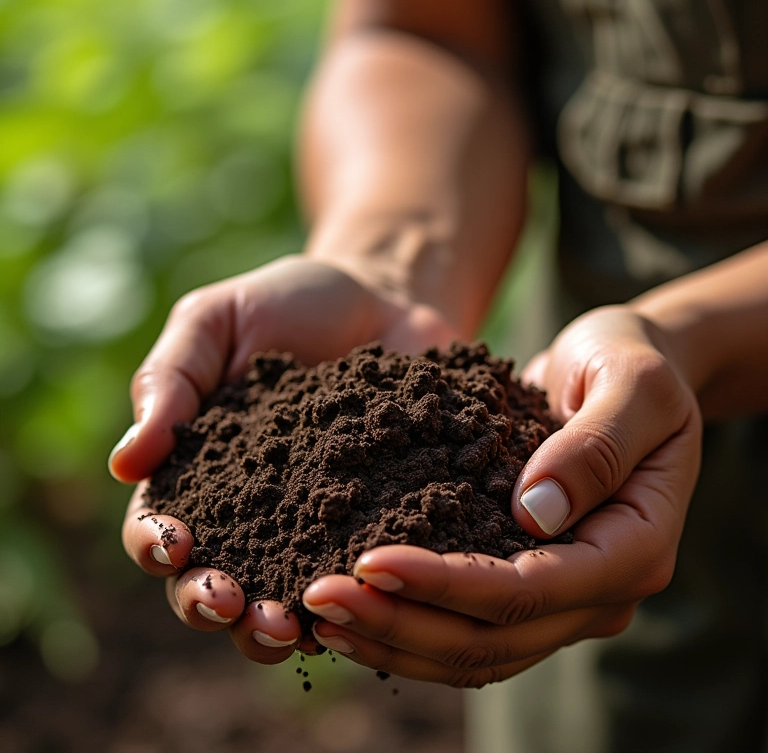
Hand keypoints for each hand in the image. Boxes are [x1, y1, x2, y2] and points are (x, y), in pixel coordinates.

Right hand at [114, 253, 457, 660]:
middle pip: (214, 580)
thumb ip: (171, 381)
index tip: (176, 544)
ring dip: (273, 626)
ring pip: (281, 598)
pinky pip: (359, 574)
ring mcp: (317, 524)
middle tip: (232, 606)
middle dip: (212, 604)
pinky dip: (352, 600)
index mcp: (202, 469)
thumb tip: (125, 463)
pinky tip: (359, 608)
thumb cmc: (294, 302)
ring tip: (288, 629)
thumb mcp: (219, 320)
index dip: (157, 544)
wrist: (388, 298)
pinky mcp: (377, 522)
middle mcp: (254, 511)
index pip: (161, 524)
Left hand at [302, 306, 701, 685]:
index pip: (531, 590)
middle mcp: (598, 591)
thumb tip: (536, 513)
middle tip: (317, 598)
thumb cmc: (629, 363)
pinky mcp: (529, 582)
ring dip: (395, 638)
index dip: (446, 585)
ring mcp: (563, 595)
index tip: (368, 560)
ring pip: (475, 651)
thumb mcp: (630, 382)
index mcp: (634, 549)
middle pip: (493, 638)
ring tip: (319, 615)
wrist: (623, 370)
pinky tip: (356, 606)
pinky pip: (468, 623)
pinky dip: (410, 622)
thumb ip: (596, 445)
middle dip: (401, 624)